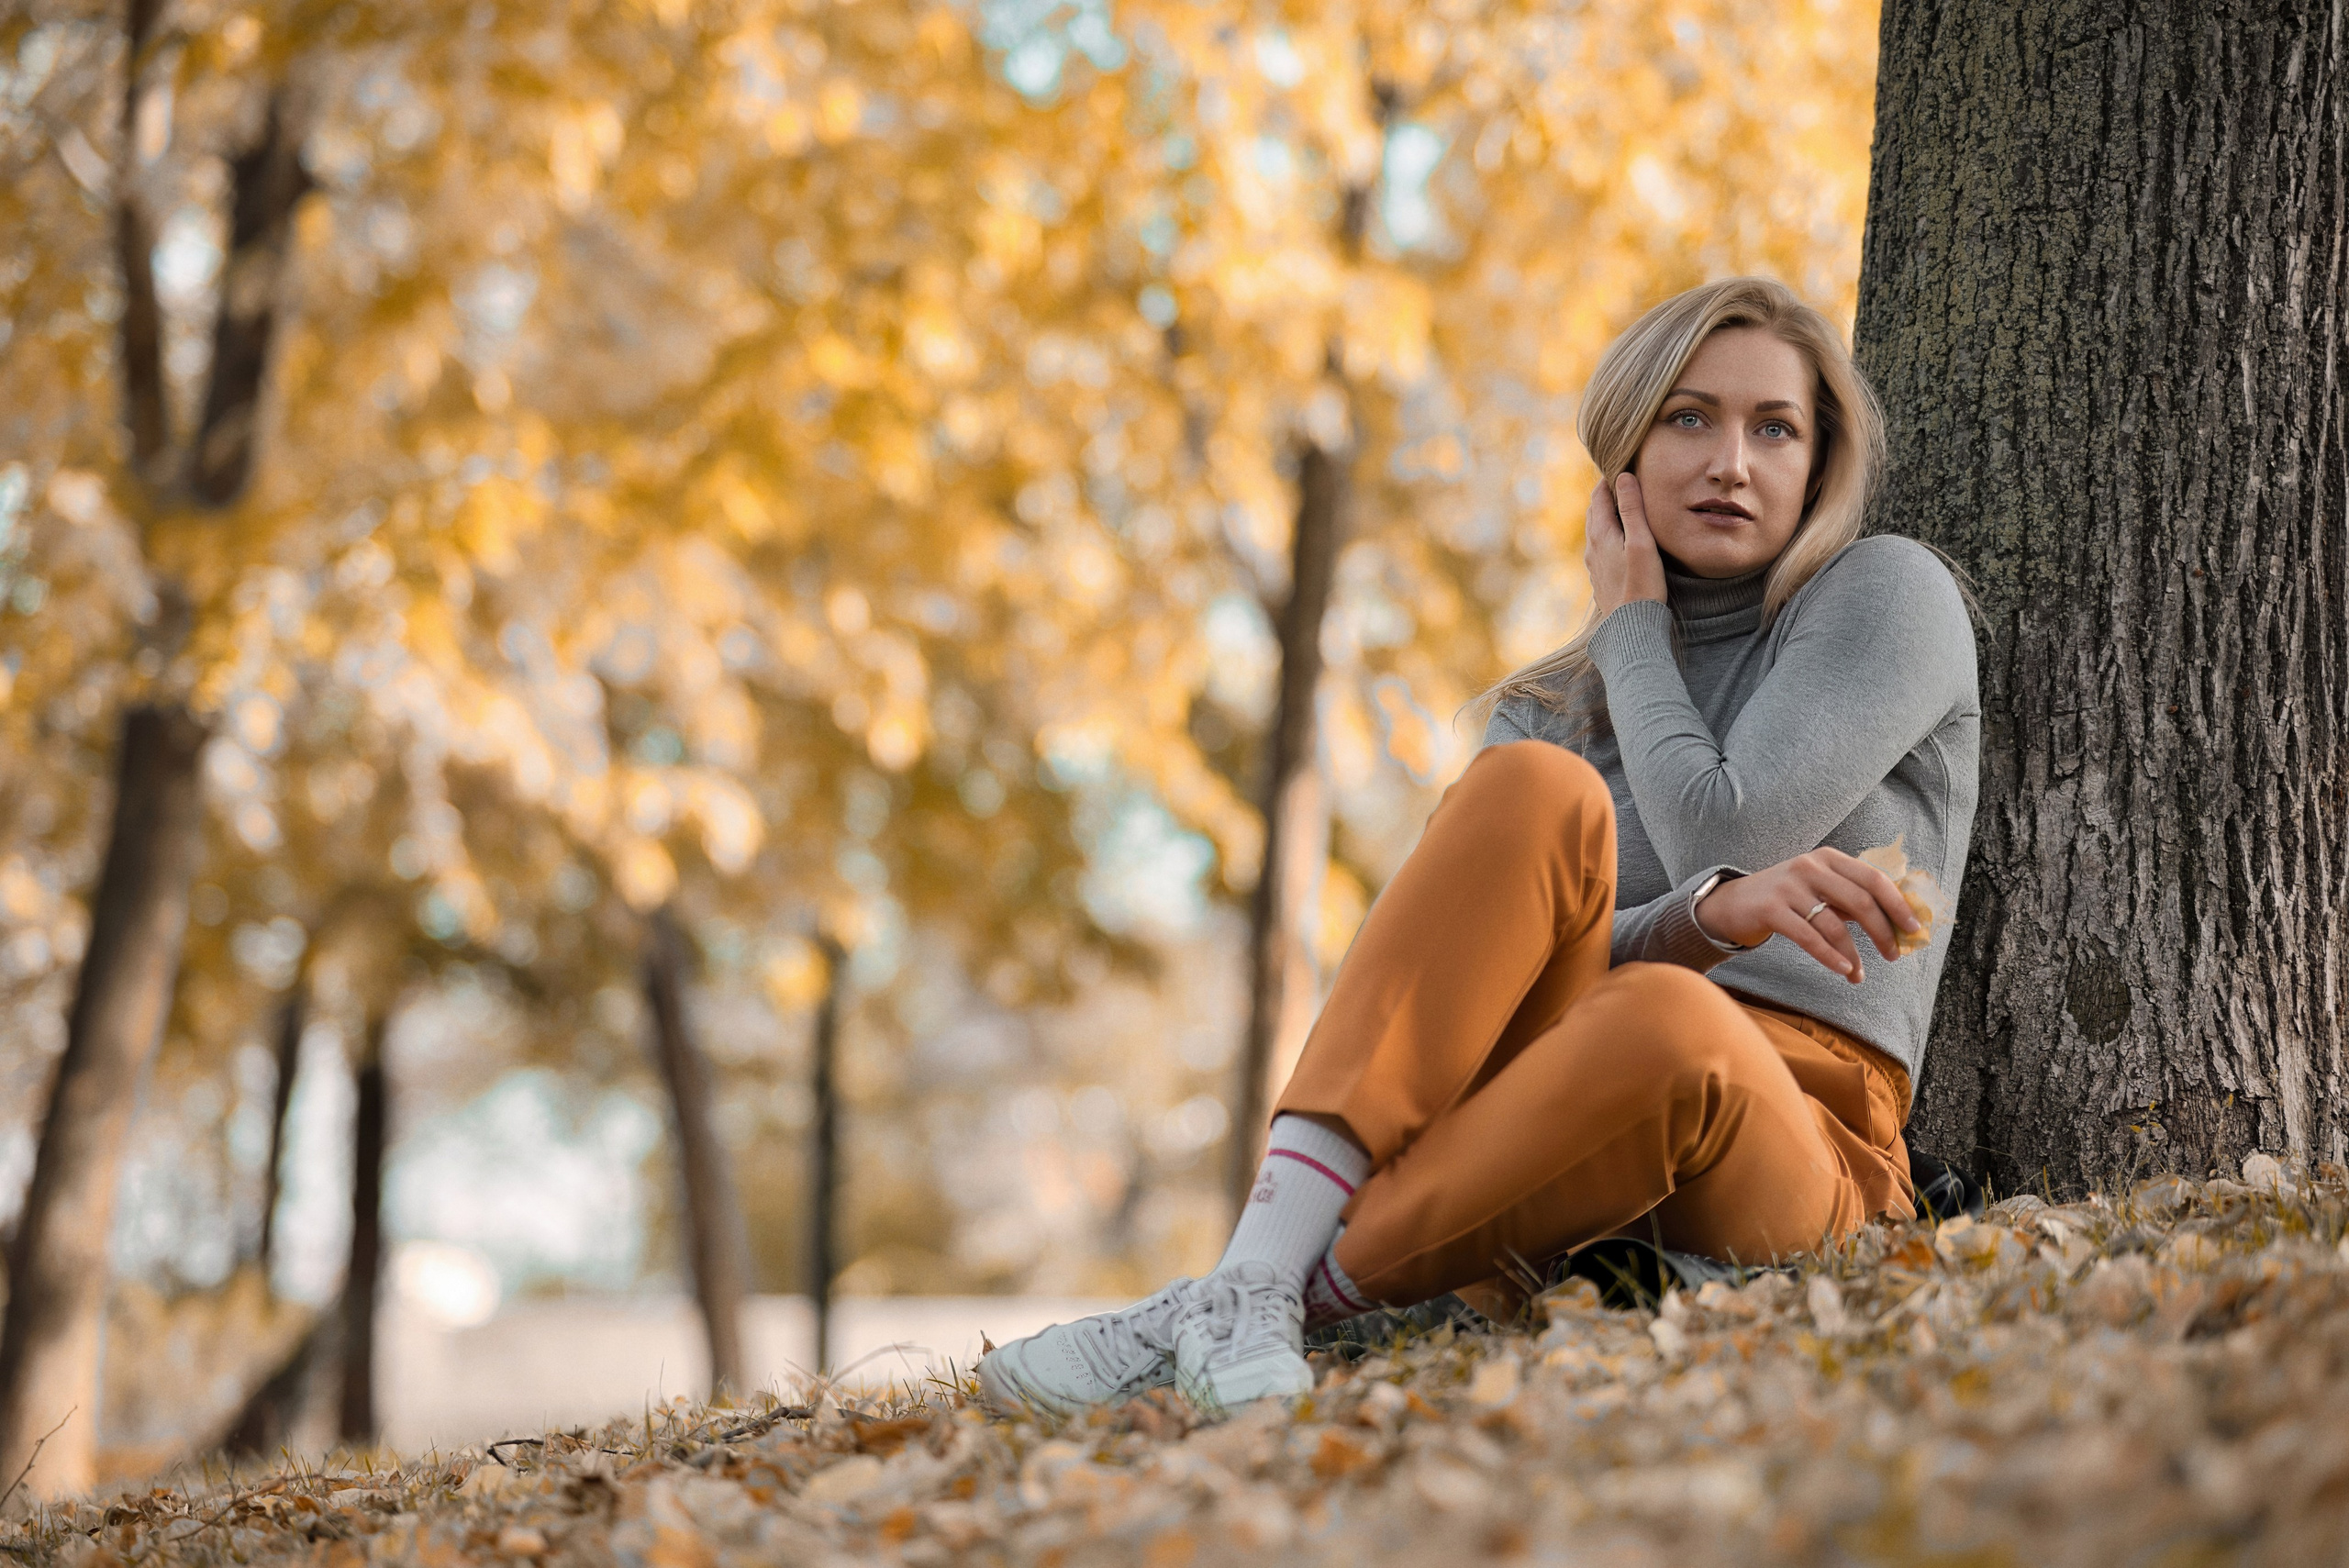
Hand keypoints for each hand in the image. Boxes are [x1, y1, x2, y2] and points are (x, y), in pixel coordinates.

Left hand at [1583, 472, 1667, 619]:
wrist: (1631, 627)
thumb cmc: (1641, 584)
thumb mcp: (1641, 542)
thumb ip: (1632, 509)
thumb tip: (1623, 477)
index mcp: (1600, 535)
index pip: (1599, 497)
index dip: (1609, 480)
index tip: (1621, 466)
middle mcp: (1592, 548)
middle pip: (1595, 512)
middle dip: (1606, 495)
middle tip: (1623, 481)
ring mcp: (1594, 565)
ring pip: (1597, 531)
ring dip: (1607, 515)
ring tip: (1624, 506)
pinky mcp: (1601, 578)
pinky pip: (1601, 547)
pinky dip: (1610, 534)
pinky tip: (1622, 540)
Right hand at [1692, 849, 1922, 983]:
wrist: (1734, 903)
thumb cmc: (1787, 899)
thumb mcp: (1820, 889)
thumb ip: (1851, 898)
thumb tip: (1896, 922)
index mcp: (1829, 858)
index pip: (1874, 878)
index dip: (1897, 904)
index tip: (1913, 928)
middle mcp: (1810, 866)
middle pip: (1860, 900)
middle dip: (1882, 932)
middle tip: (1894, 955)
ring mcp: (1789, 887)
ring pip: (1834, 924)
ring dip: (1854, 954)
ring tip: (1859, 975)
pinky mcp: (1771, 909)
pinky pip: (1808, 937)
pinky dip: (1829, 956)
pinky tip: (1842, 969)